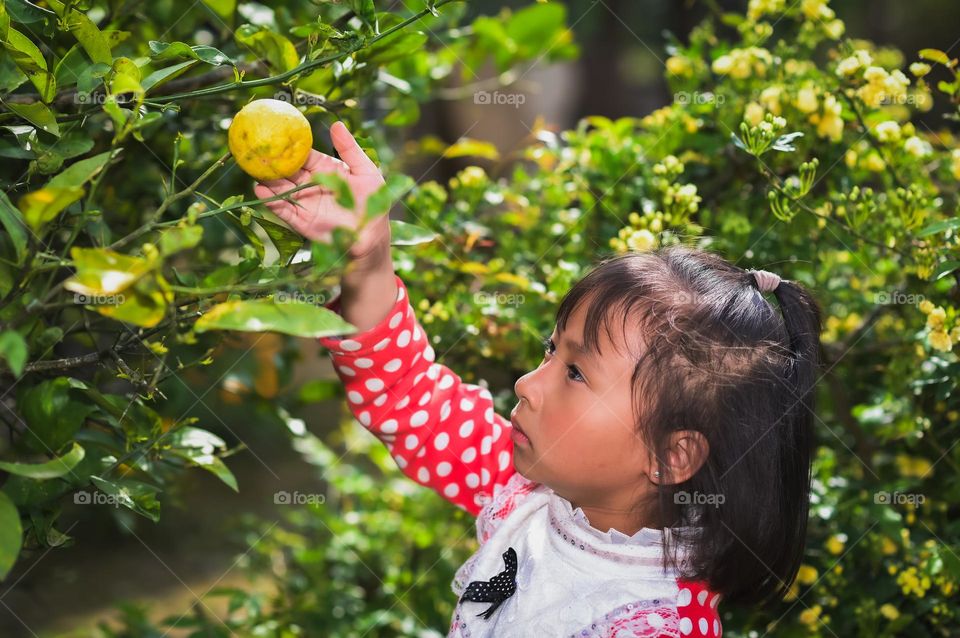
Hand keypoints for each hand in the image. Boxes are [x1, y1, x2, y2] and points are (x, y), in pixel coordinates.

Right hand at [253, 121, 388, 263]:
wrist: (372, 236)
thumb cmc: (374, 202)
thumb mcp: (365, 171)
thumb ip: (349, 149)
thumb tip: (336, 124)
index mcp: (324, 168)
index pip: (302, 154)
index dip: (289, 145)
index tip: (274, 134)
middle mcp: (310, 183)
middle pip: (287, 169)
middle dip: (272, 161)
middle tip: (257, 150)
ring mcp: (304, 201)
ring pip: (281, 188)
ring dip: (267, 179)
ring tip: (254, 169)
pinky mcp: (301, 220)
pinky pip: (283, 209)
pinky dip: (271, 201)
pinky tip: (261, 191)